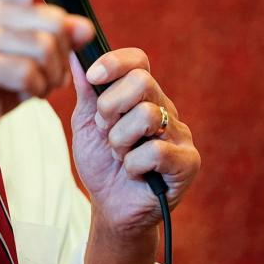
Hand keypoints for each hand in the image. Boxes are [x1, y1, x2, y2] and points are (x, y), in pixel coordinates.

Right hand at [0, 0, 94, 153]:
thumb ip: (58, 39)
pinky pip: (28, 73)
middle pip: (54, 23)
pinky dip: (35, 91)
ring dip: (50, 78)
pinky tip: (20, 96)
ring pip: (44, 49)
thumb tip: (86, 26)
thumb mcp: (33, 59)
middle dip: (62, 59)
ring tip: (34, 87)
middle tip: (48, 78)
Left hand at [71, 48, 199, 232]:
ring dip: (119, 140)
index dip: (114, 63)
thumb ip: (85, 91)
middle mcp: (165, 108)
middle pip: (142, 81)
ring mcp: (179, 135)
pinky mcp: (187, 162)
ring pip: (147, 115)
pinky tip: (134, 172)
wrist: (110, 207)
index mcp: (142, 95)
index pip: (138, 61)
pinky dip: (133, 164)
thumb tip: (76, 56)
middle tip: (104, 129)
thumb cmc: (101, 163)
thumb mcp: (85, 124)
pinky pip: (156, 151)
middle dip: (110, 106)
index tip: (93, 77)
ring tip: (119, 154)